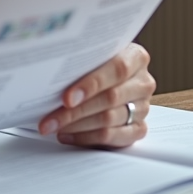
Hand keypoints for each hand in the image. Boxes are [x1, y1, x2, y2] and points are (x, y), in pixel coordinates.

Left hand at [37, 42, 154, 147]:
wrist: (108, 76)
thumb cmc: (94, 63)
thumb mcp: (90, 55)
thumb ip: (81, 60)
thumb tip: (50, 70)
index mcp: (136, 57)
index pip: (117, 69)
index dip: (91, 84)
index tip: (67, 97)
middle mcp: (142, 82)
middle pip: (110, 98)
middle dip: (75, 111)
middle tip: (50, 119)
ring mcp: (142, 107)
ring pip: (109, 120)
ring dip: (76, 126)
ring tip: (53, 126)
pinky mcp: (138, 128)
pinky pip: (112, 137)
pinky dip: (86, 138)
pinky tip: (67, 135)